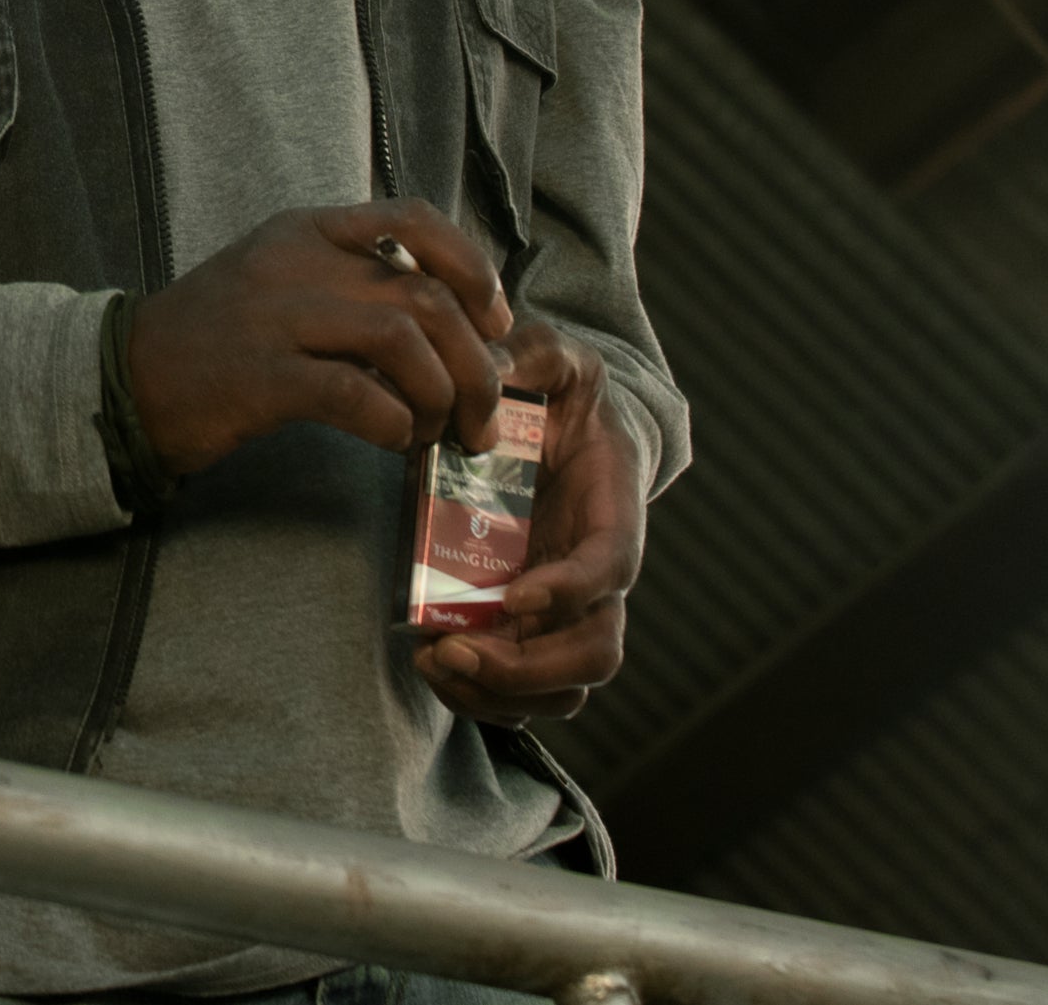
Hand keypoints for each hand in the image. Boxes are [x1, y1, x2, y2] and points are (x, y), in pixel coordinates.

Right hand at [120, 199, 512, 479]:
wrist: (127, 378)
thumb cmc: (217, 339)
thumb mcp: (283, 281)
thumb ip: (353, 285)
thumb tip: (453, 324)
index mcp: (307, 231)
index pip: (414, 219)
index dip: (474, 269)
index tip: (496, 321)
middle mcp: (296, 262)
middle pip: (425, 297)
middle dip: (476, 365)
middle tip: (482, 416)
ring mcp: (275, 317)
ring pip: (402, 341)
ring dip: (442, 398)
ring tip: (440, 434)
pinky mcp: (260, 377)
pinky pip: (355, 394)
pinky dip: (394, 423)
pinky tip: (394, 441)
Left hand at [419, 322, 641, 721]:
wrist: (569, 428)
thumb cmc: (563, 396)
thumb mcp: (556, 358)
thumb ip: (534, 352)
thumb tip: (495, 359)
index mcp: (614, 517)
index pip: (609, 570)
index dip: (569, 590)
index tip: (514, 594)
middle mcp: (599, 579)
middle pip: (594, 653)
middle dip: (529, 666)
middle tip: (458, 650)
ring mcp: (569, 612)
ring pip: (562, 688)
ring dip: (501, 692)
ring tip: (437, 665)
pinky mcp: (533, 627)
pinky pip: (525, 688)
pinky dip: (484, 695)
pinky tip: (433, 667)